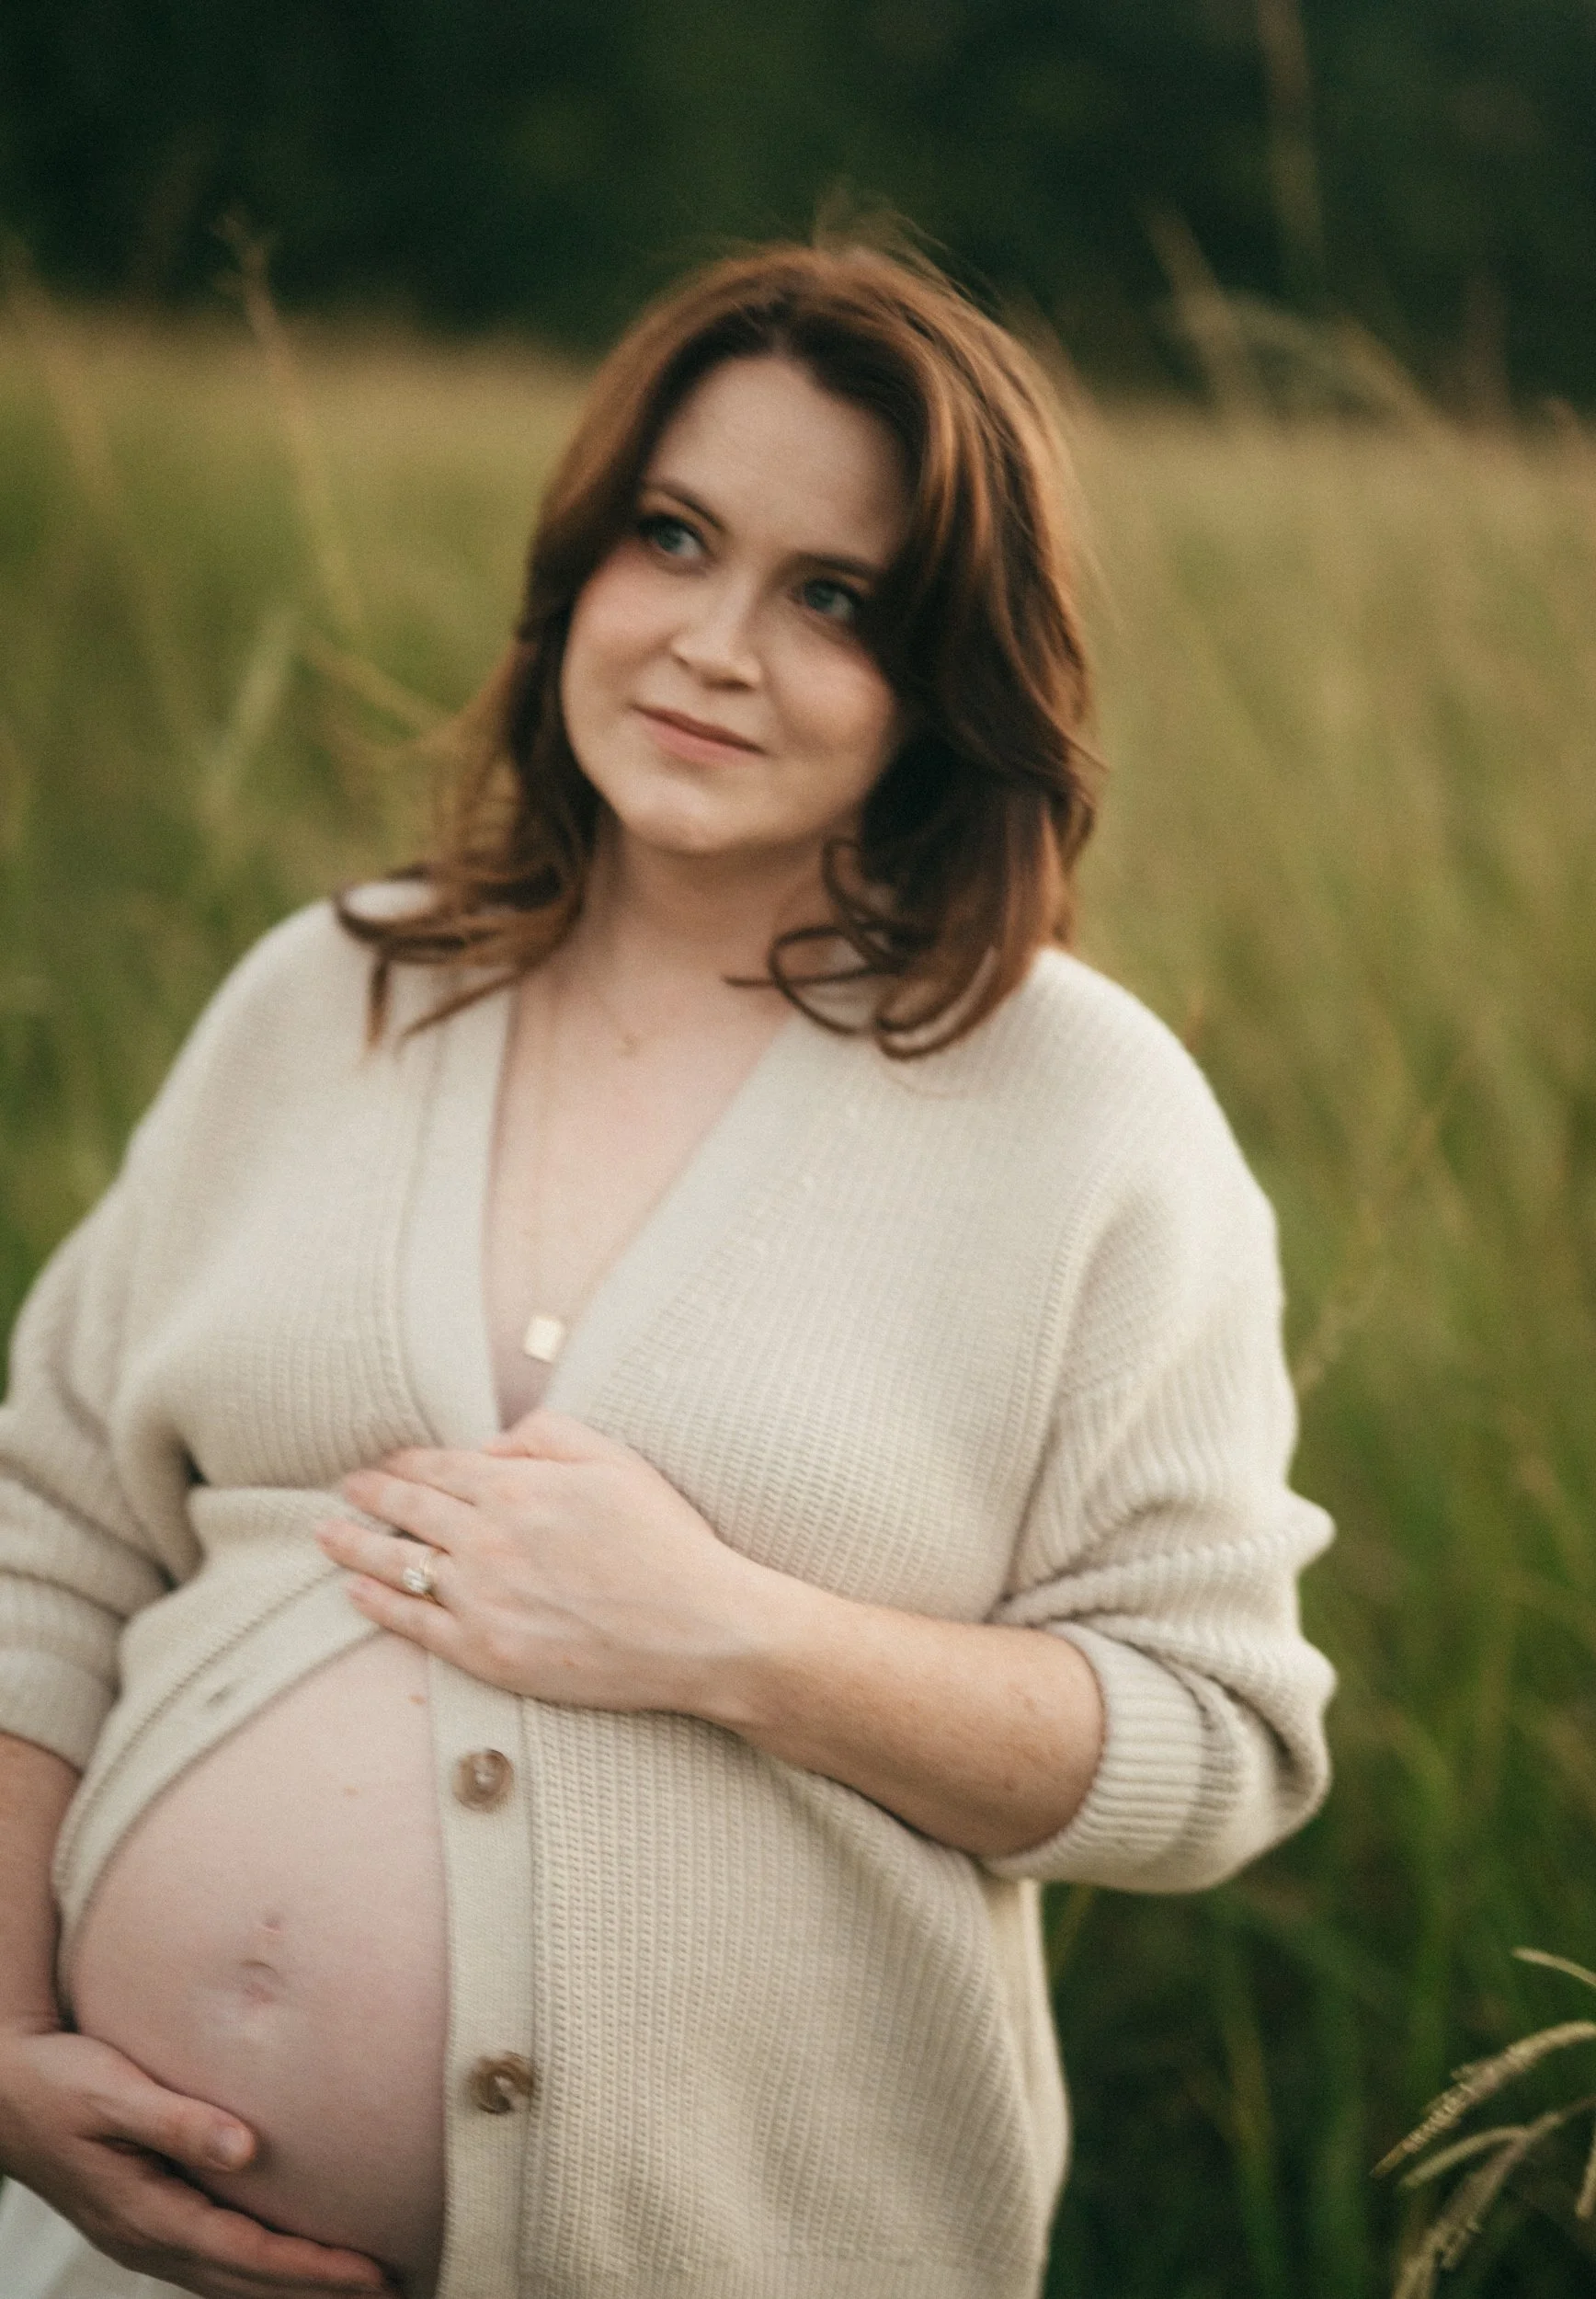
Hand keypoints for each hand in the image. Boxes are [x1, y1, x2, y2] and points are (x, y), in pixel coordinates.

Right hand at [0, 2025, 395, 2296]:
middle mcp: (148, 2239)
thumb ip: (180, 2121)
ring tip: (355, 2287)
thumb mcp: (114, 2092)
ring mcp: (144, 2237)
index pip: (248, 2253)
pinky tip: (284, 2264)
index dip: (313, 2268)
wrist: (3, 2090)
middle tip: (390, 2292)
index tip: (371, 2273)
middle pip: (246, 2282)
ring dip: (290, 2288)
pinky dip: (256, 2271)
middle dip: (318, 2292)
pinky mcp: (144, 2221)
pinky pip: (212, 2261)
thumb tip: (246, 2148)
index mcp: (146, 2213)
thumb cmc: (58, 2083)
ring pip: (230, 2280)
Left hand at [316, 1409, 764, 1711]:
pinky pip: (412, 1623)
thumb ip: (546, 1435)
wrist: (698, 1629)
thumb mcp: (615, 1459)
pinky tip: (354, 1590)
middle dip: (370, 1493)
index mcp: (514, 1487)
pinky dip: (376, 1603)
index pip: (439, 1466)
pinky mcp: (484, 1653)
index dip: (404, 1460)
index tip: (382, 1459)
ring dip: (354, 1544)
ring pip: (397, 1563)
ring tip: (326, 1534)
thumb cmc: (664, 1540)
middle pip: (407, 1509)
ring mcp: (479, 1600)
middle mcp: (484, 1539)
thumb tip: (490, 1445)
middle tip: (344, 1487)